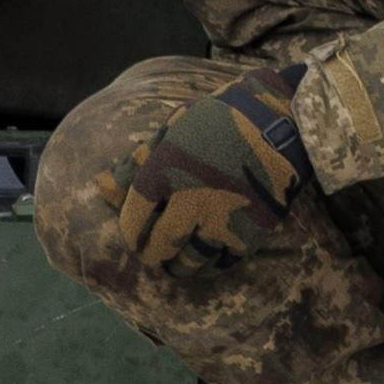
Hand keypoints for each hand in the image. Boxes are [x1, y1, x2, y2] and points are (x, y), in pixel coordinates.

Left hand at [111, 63, 312, 271]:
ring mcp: (222, 217)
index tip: (133, 239)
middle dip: (152, 256)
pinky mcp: (253, 229)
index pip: (133, 219)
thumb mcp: (170, 131)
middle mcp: (189, 200)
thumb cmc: (219, 119)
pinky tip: (207, 263)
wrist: (282, 117)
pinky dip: (212, 267)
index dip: (130, 234)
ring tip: (176, 266)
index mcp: (163, 172)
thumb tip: (102, 188)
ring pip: (191, 260)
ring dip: (180, 267)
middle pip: (160, 245)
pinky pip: (225, 261)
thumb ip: (136, 163)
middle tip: (152, 258)